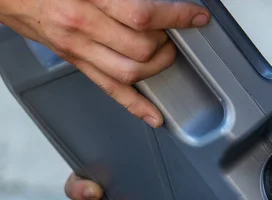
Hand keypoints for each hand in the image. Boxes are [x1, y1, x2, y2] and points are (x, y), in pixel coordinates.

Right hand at [0, 0, 210, 127]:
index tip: (196, 14)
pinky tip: (153, 115)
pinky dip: (134, 105)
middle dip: (167, 42)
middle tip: (175, 31)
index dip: (175, 15)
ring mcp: (78, 50)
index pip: (141, 15)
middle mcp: (81, 28)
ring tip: (166, 53)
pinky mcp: (75, 63)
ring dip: (157, 67)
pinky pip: (108, 89)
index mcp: (85, 0)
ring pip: (129, 73)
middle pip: (141, 48)